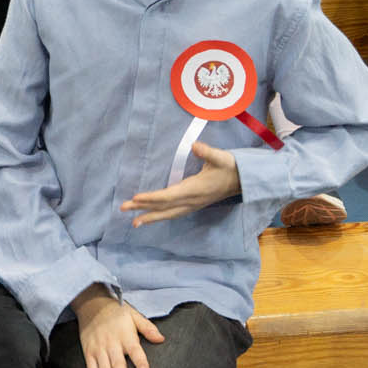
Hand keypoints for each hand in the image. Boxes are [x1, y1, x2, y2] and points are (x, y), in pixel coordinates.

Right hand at [73, 285, 163, 367]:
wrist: (91, 303)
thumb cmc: (116, 311)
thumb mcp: (134, 315)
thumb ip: (148, 328)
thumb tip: (161, 339)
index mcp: (125, 335)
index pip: (134, 349)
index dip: (140, 361)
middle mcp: (111, 344)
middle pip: (116, 363)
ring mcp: (98, 350)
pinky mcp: (89, 354)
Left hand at [122, 141, 241, 225]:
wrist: (244, 180)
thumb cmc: (231, 166)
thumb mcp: (221, 157)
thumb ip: (208, 152)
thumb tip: (195, 146)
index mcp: (195, 189)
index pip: (168, 196)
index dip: (151, 198)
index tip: (136, 198)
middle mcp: (191, 200)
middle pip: (164, 208)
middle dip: (143, 209)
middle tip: (123, 208)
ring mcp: (193, 205)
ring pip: (168, 214)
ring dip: (150, 217)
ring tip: (133, 222)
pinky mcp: (194, 205)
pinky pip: (174, 213)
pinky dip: (161, 216)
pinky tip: (152, 217)